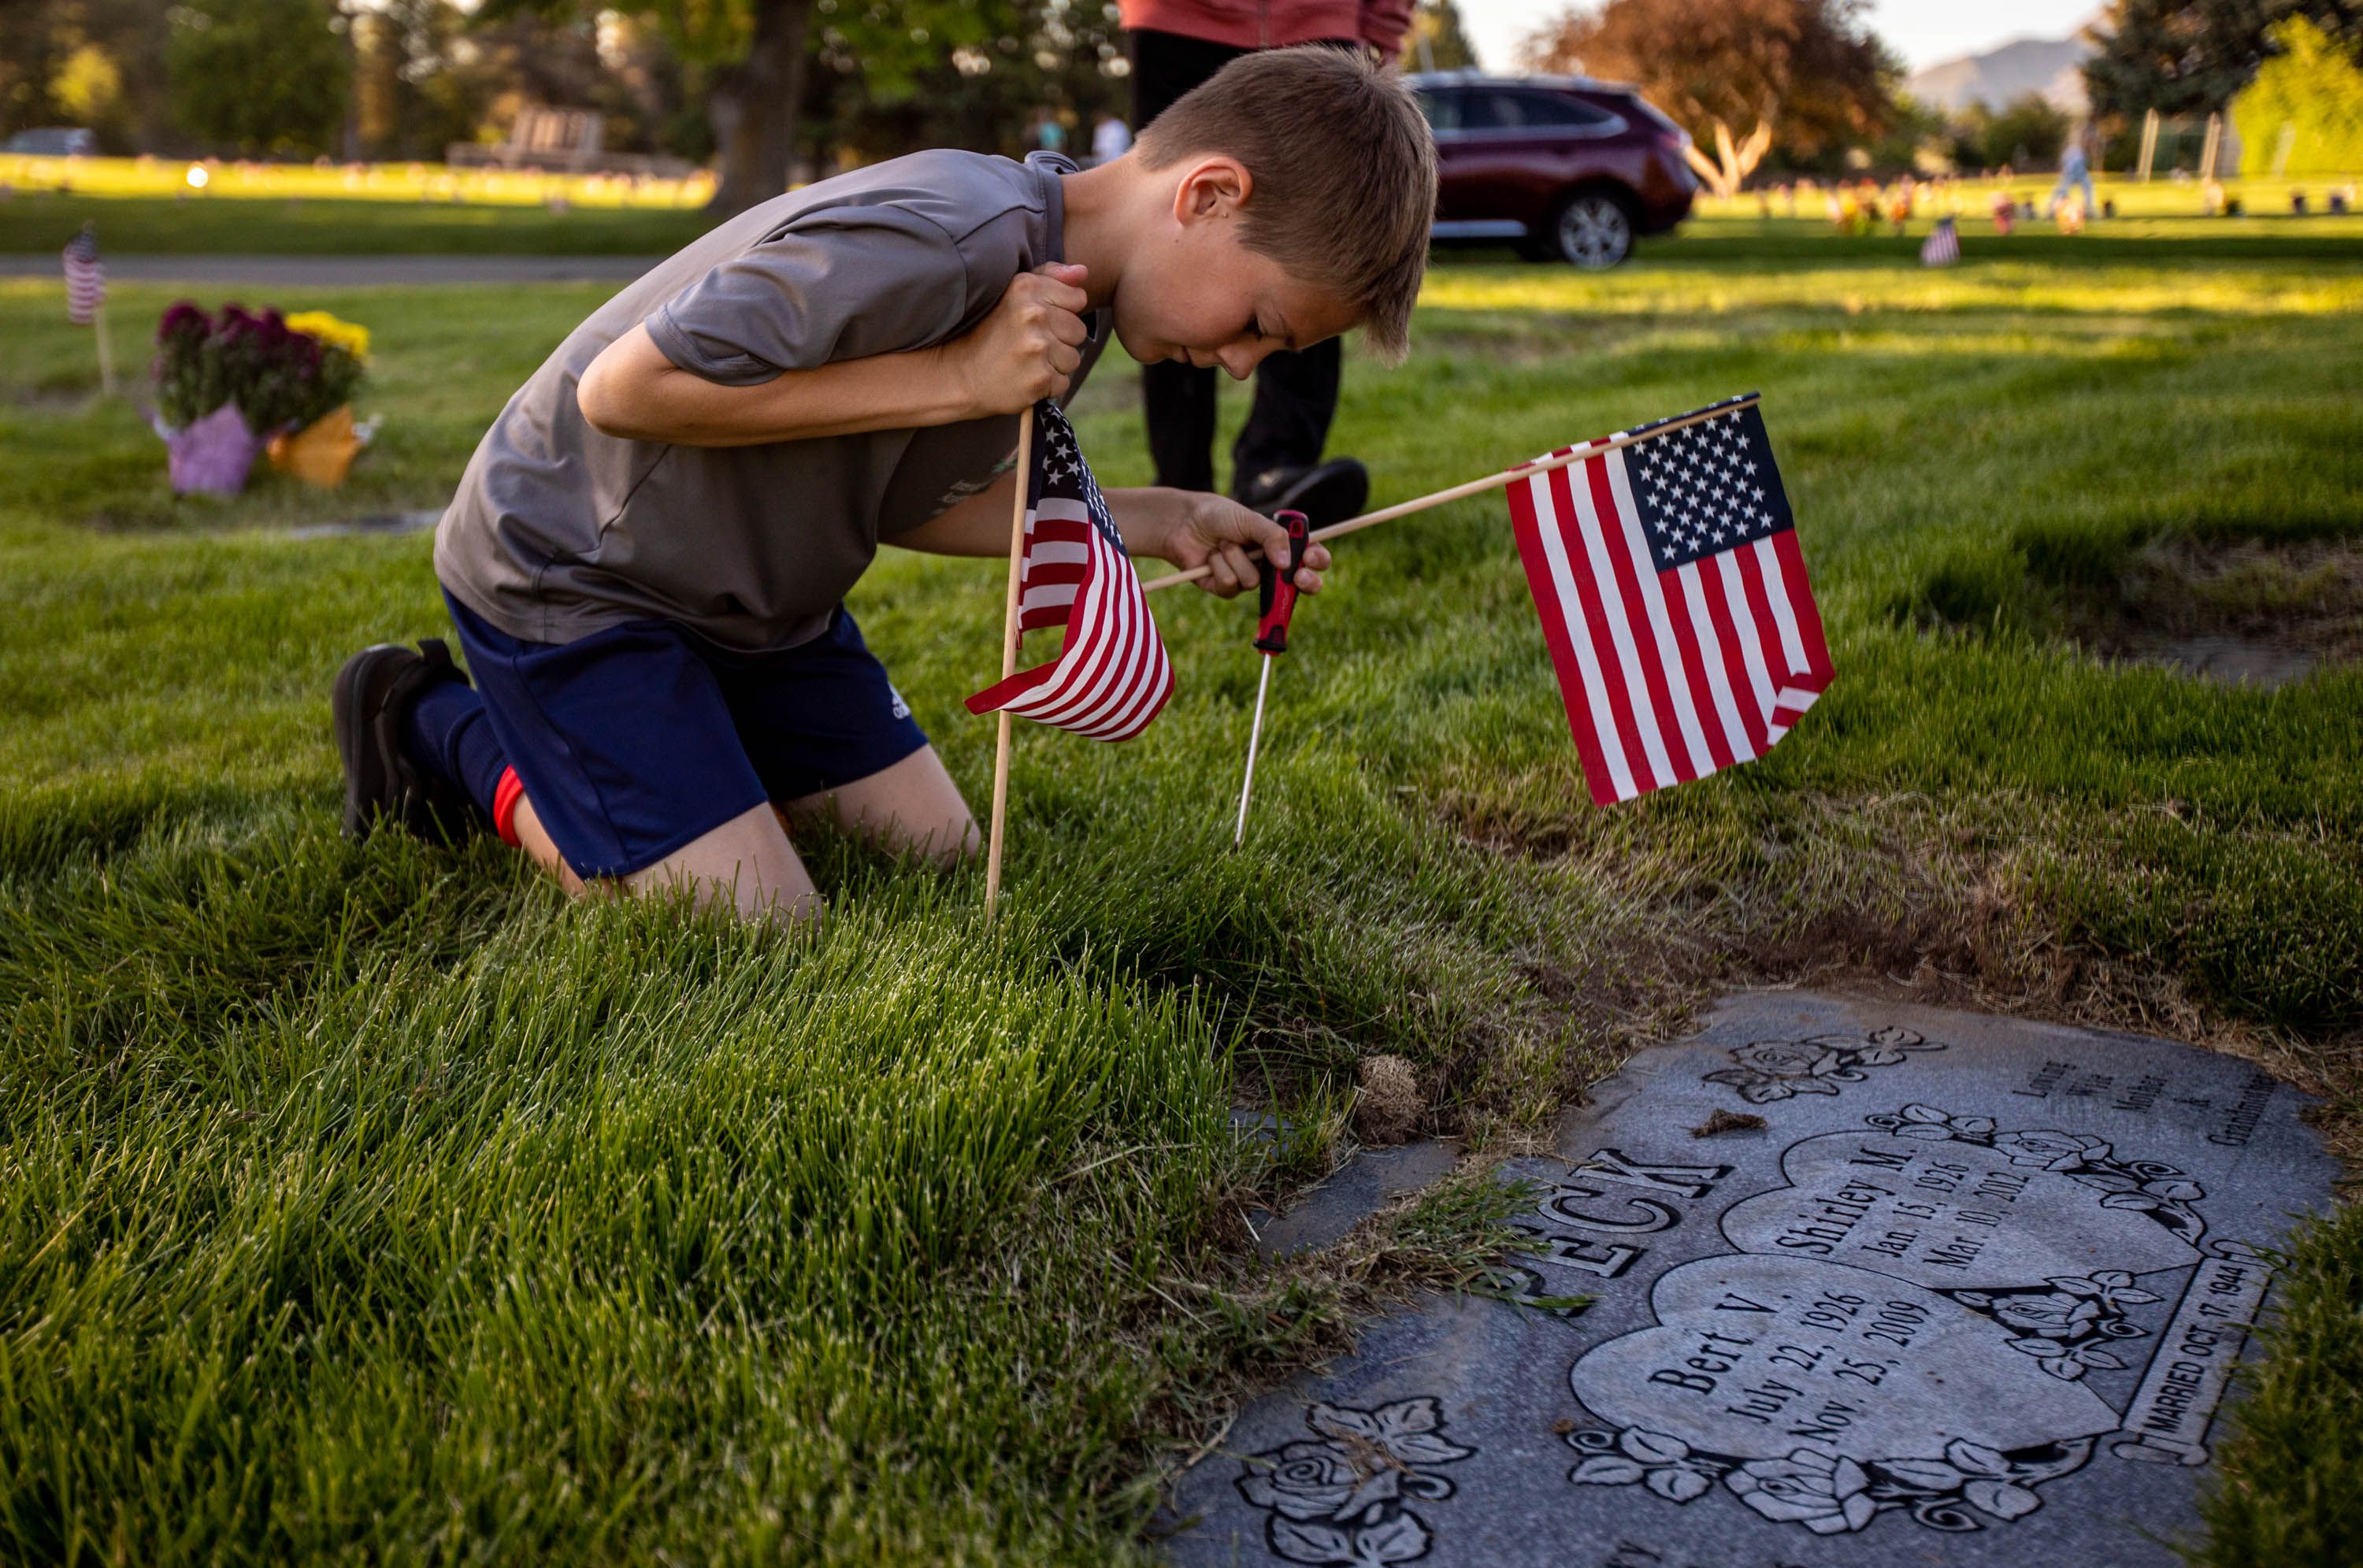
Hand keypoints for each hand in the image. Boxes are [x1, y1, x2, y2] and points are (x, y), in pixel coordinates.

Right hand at [948, 262, 1089, 415]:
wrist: (954, 374)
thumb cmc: (986, 331)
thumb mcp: (1012, 293)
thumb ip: (1049, 278)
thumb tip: (1083, 272)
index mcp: (1026, 288)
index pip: (1077, 298)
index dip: (1062, 312)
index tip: (1038, 322)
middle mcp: (1033, 315)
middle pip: (1078, 330)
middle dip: (1059, 340)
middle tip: (1028, 345)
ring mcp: (1037, 348)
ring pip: (1073, 358)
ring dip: (1054, 364)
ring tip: (1025, 362)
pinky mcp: (1039, 378)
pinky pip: (1063, 382)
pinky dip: (1046, 385)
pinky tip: (1023, 378)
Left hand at [1150, 490, 1331, 599]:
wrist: (1184, 523)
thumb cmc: (1219, 515)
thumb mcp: (1250, 520)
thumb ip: (1272, 537)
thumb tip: (1287, 563)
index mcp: (1279, 545)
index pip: (1309, 557)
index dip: (1316, 561)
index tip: (1313, 558)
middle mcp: (1267, 565)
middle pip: (1294, 586)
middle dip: (1300, 582)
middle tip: (1297, 576)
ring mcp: (1248, 577)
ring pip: (1254, 581)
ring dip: (1236, 558)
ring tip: (1223, 543)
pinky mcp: (1226, 588)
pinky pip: (1231, 585)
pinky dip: (1219, 566)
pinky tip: (1211, 557)